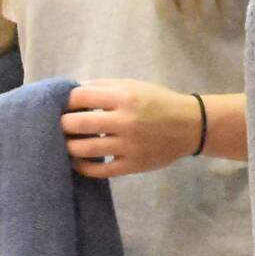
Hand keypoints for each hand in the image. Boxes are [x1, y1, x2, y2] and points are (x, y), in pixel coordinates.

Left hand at [59, 79, 199, 178]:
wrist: (191, 126)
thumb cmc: (158, 102)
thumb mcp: (134, 85)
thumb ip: (103, 87)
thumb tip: (71, 92)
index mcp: (125, 97)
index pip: (79, 97)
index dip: (67, 100)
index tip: (67, 106)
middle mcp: (125, 121)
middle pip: (76, 124)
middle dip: (63, 124)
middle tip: (64, 125)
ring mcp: (129, 145)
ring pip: (83, 149)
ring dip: (69, 145)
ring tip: (69, 142)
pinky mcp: (132, 165)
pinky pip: (99, 170)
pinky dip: (83, 166)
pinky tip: (79, 161)